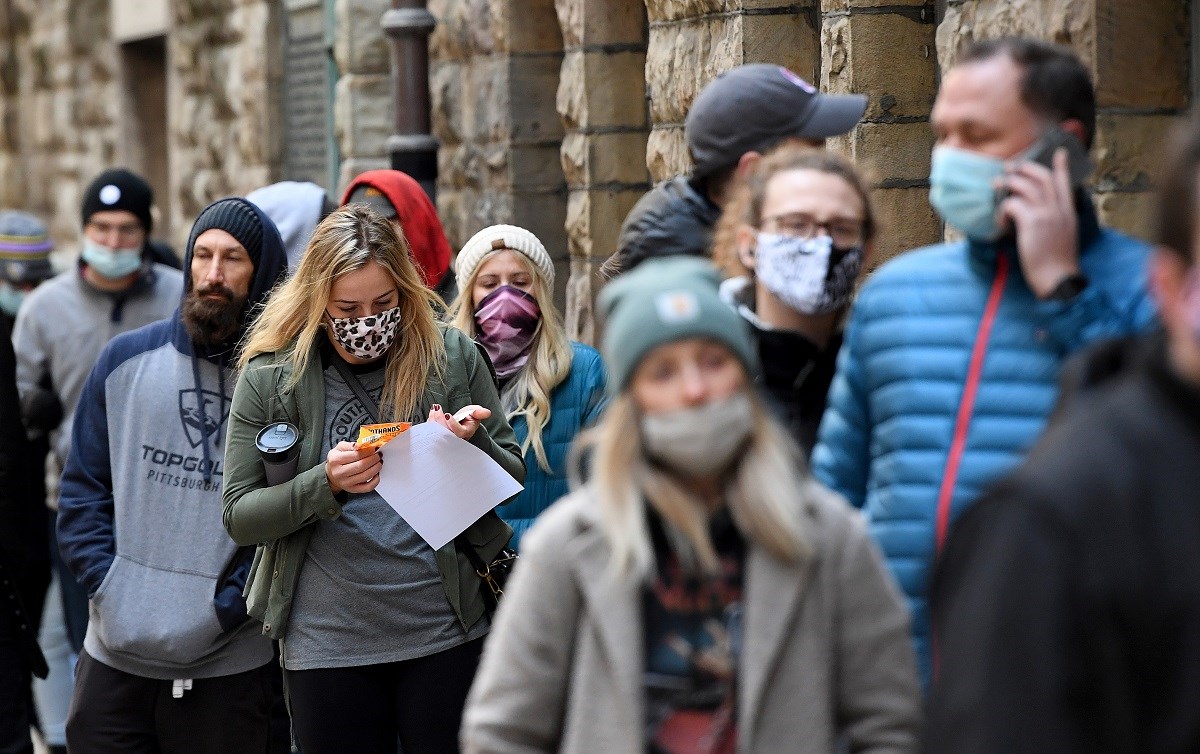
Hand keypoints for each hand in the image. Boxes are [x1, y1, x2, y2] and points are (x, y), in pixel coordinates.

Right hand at [325, 441, 381, 494]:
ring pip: (366, 476)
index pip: (356, 455)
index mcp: (336, 460)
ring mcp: (346, 483)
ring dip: (376, 468)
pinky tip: (377, 474)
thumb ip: (351, 445)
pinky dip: (375, 481)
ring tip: (379, 462)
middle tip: (379, 455)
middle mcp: (339, 472)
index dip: (368, 451)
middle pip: (362, 466)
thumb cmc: (337, 459)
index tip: (375, 448)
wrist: (331, 474)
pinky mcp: (352, 490)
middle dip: (374, 459)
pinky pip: (367, 487)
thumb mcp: (340, 448)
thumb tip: (362, 445)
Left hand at [427, 402, 491, 440]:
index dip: (453, 424)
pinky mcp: (439, 436)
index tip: (447, 414)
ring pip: (437, 433)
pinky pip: (432, 432)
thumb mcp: (475, 412)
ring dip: (433, 420)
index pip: (459, 432)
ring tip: (434, 408)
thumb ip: (480, 412)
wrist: (461, 421)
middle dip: (439, 421)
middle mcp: (456, 438)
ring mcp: (446, 438)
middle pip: (446, 434)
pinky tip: (431, 413)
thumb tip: (487, 413)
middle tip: (437, 408)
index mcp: (466, 432)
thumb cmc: (469, 416)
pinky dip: (430, 422)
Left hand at [996, 147, 1079, 298]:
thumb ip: (1055, 224)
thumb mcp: (1063, 238)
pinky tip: (1000, 222)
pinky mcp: (1032, 222)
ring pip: (1025, 186)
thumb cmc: (1057, 265)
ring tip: (996, 185)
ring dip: (1008, 183)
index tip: (1060, 153)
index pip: (1065, 184)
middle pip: (1043, 178)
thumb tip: (1036, 218)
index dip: (1061, 167)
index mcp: (1068, 213)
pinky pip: (1012, 204)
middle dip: (1025, 169)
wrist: (1059, 279)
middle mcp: (1059, 209)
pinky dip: (1002, 210)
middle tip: (1009, 167)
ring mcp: (1047, 213)